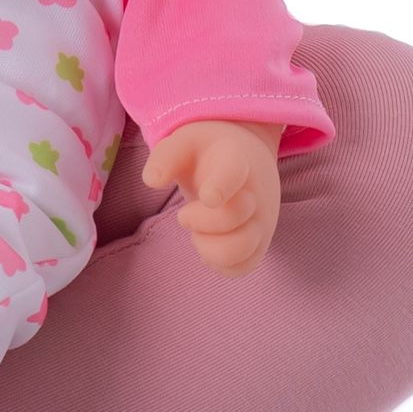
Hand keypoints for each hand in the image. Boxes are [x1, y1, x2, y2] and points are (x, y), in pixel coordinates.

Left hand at [139, 118, 286, 275]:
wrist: (246, 161)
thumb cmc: (208, 155)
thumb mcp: (184, 145)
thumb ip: (165, 157)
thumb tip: (151, 180)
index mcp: (234, 160)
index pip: (233, 172)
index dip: (221, 186)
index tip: (207, 197)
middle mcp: (255, 193)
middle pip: (233, 216)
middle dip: (199, 221)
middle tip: (185, 213)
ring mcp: (260, 220)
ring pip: (242, 249)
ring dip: (210, 248)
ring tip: (199, 234)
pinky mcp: (259, 243)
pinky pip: (243, 267)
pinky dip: (219, 264)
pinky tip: (208, 244)